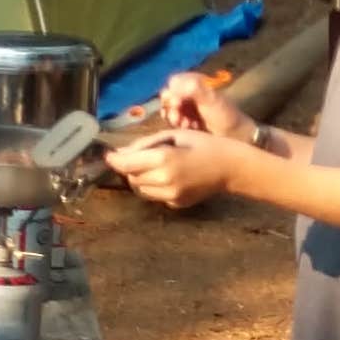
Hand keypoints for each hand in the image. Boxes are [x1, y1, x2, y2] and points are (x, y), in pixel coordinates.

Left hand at [117, 127, 238, 209]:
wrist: (230, 167)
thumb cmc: (203, 144)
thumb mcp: (174, 134)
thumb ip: (145, 143)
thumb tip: (122, 153)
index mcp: (163, 159)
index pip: (126, 164)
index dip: (114, 160)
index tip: (109, 156)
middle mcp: (164, 180)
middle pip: (131, 178)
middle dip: (129, 168)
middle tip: (137, 157)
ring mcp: (170, 196)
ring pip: (140, 190)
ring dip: (139, 178)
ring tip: (152, 167)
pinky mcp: (176, 204)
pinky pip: (155, 196)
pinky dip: (154, 187)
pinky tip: (167, 177)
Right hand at [158, 68, 253, 144]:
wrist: (235, 137)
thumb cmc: (225, 115)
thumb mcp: (211, 99)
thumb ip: (194, 88)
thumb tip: (172, 85)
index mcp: (197, 82)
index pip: (174, 82)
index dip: (172, 92)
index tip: (177, 103)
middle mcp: (190, 93)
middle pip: (169, 96)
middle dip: (171, 107)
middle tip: (177, 117)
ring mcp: (188, 108)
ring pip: (170, 110)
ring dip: (175, 118)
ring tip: (185, 125)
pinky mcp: (187, 121)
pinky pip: (174, 122)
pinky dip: (178, 126)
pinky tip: (188, 129)